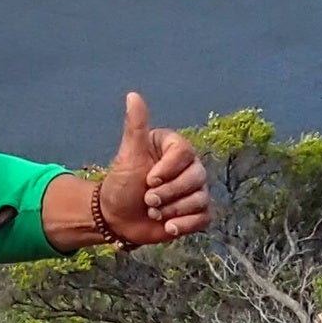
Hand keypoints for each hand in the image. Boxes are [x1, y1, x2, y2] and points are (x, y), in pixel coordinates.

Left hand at [98, 91, 209, 246]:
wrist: (116, 218)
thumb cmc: (121, 183)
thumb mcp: (128, 155)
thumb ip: (135, 126)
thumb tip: (133, 95)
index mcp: (173, 148)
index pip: (184, 152)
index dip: (167, 169)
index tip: (148, 179)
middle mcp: (188, 167)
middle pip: (196, 177)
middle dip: (169, 193)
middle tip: (147, 200)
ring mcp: (194, 190)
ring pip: (200, 198)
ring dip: (173, 209)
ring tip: (153, 213)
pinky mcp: (195, 213)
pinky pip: (204, 218)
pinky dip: (186, 224)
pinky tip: (169, 227)